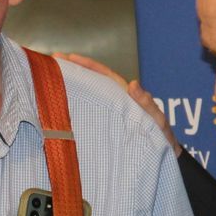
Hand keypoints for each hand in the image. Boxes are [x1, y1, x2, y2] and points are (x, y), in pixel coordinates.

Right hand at [56, 52, 178, 150]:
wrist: (165, 158)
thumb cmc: (163, 138)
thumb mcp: (157, 120)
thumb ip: (147, 103)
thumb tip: (133, 83)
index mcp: (126, 96)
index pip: (105, 76)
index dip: (89, 66)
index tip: (70, 58)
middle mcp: (116, 103)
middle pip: (92, 84)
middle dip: (74, 73)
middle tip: (51, 65)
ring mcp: (110, 115)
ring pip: (89, 99)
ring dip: (73, 90)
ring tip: (51, 83)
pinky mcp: (107, 129)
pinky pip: (89, 117)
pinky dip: (76, 110)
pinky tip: (60, 112)